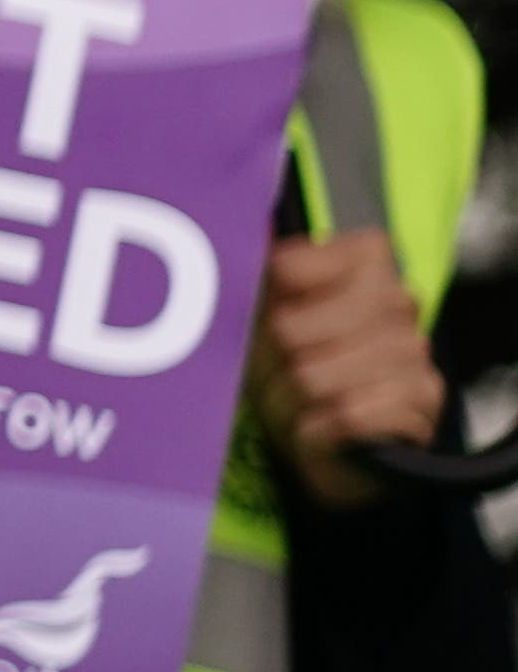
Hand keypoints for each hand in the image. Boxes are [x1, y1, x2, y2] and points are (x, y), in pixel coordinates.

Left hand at [251, 226, 442, 501]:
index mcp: (365, 263)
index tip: (274, 318)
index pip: (286, 266)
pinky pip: (346, 414)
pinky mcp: (422, 403)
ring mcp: (415, 353)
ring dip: (291, 400)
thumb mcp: (263, 319)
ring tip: (304, 402)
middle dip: (271, 362)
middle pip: (288, 328)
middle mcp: (399, 301)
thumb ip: (259, 274)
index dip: (263, 303)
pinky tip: (327, 428)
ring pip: (312, 376)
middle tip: (283, 373)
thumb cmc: (293, 371)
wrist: (329, 445)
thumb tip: (249, 226)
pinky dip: (319, 430)